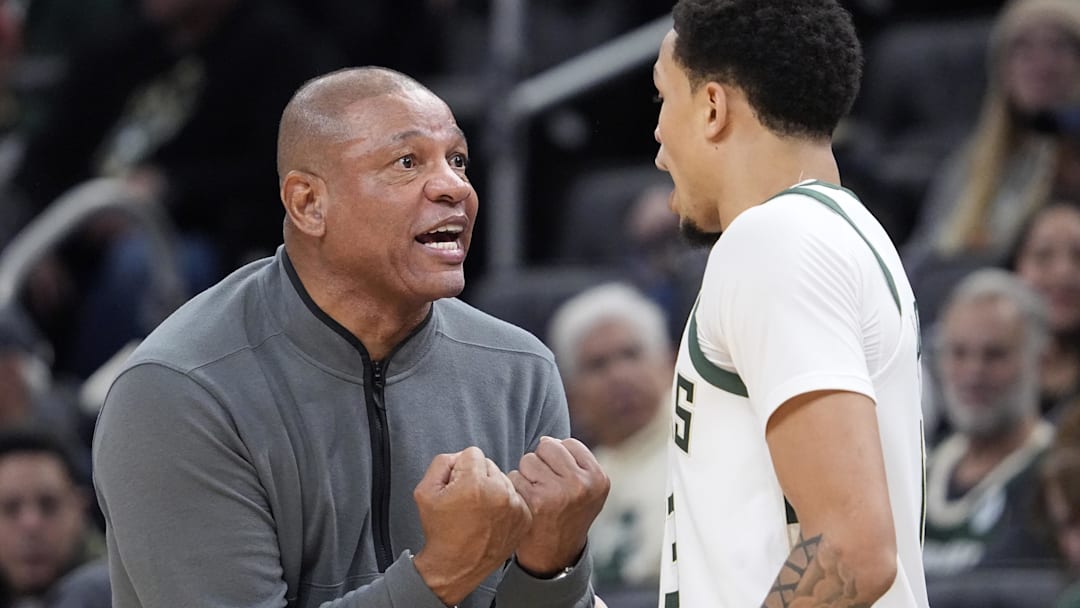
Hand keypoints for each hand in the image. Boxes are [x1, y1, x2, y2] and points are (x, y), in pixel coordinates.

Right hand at [413, 447, 531, 605]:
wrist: (455, 567)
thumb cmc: (439, 530)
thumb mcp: (424, 491)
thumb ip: (442, 463)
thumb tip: (460, 457)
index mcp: (474, 483)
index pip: (472, 453)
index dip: (459, 469)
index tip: (456, 488)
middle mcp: (499, 492)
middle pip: (489, 464)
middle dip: (477, 477)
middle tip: (466, 501)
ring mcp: (515, 506)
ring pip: (503, 479)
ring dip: (492, 489)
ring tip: (479, 512)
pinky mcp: (524, 517)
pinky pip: (514, 496)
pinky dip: (504, 504)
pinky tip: (491, 519)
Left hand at [508, 437, 609, 575]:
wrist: (555, 554)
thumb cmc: (568, 513)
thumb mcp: (587, 489)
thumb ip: (576, 462)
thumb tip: (545, 439)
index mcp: (598, 478)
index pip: (568, 443)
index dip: (558, 458)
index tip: (560, 477)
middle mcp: (582, 484)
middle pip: (547, 446)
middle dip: (541, 460)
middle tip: (546, 483)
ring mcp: (559, 493)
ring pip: (528, 459)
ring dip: (527, 474)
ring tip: (537, 493)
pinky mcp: (536, 501)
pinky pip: (514, 476)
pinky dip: (515, 487)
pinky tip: (526, 502)